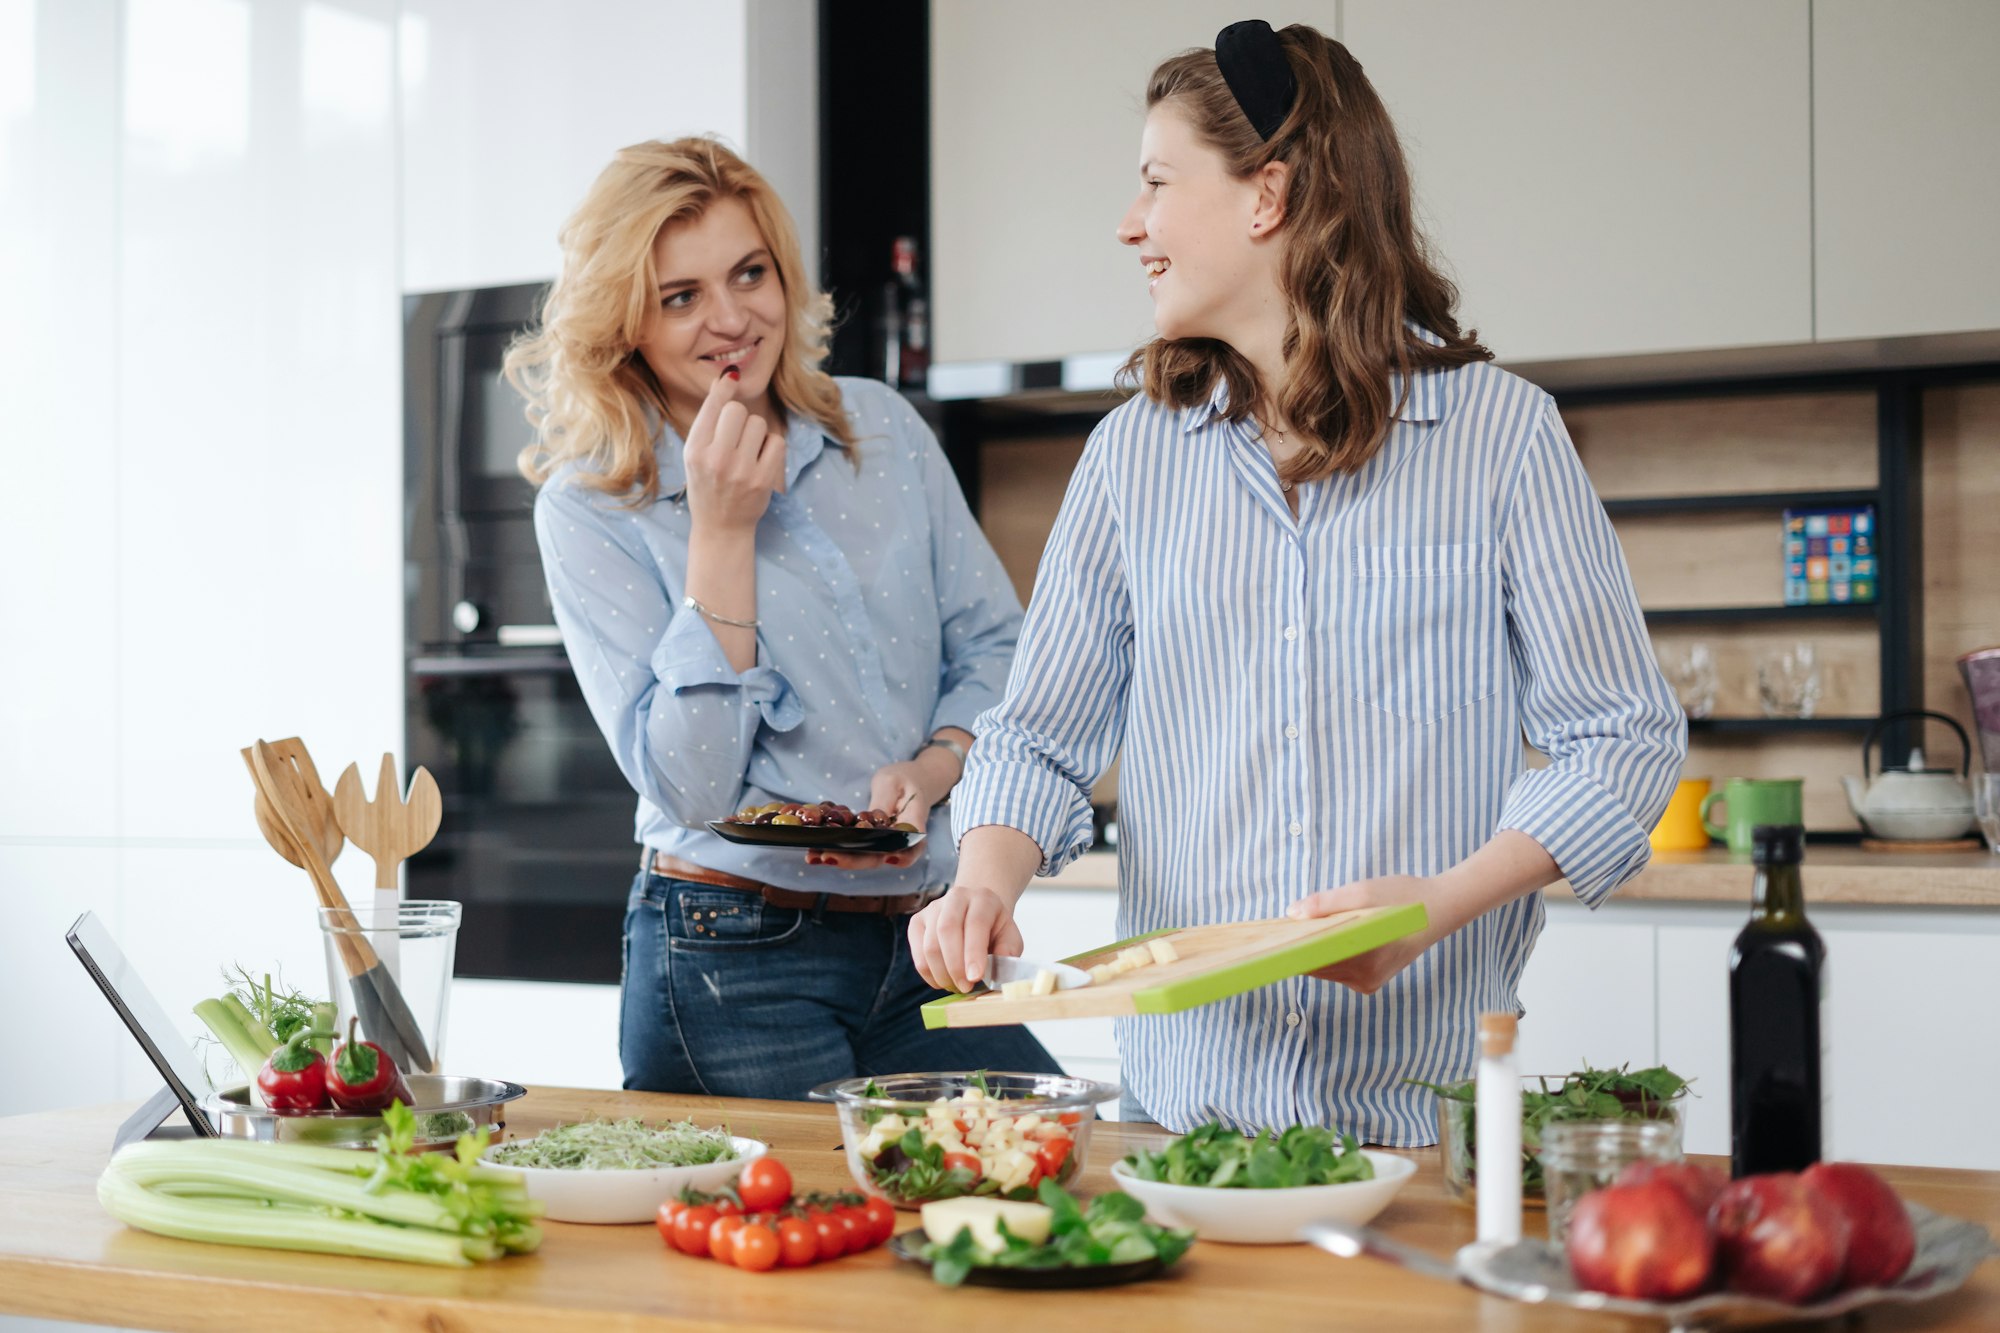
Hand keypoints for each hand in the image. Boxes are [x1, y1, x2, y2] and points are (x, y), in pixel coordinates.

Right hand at [682, 369, 782, 532]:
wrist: (720, 527)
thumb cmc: (707, 484)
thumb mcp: (696, 454)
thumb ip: (709, 420)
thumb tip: (727, 378)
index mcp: (694, 450)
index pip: (713, 407)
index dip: (725, 387)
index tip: (733, 375)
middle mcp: (715, 458)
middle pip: (738, 411)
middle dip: (740, 418)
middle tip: (735, 438)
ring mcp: (740, 470)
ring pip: (758, 424)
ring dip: (756, 433)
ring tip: (747, 452)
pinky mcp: (763, 480)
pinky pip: (776, 441)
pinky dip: (771, 447)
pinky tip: (760, 461)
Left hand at [804, 755, 948, 870]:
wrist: (910, 781)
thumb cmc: (904, 779)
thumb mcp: (892, 782)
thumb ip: (883, 802)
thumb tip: (870, 820)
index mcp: (912, 825)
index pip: (912, 847)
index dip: (903, 857)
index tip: (888, 858)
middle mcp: (898, 841)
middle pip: (879, 857)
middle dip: (853, 860)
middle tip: (827, 856)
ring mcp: (883, 844)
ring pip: (864, 858)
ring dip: (839, 859)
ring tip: (813, 857)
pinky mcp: (869, 842)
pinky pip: (854, 849)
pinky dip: (835, 850)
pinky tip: (813, 852)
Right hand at [908, 883, 1022, 992]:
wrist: (978, 913)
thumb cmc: (994, 929)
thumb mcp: (1010, 938)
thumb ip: (1007, 953)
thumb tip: (997, 973)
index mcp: (983, 898)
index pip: (975, 923)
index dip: (974, 952)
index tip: (975, 978)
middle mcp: (956, 897)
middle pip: (947, 930)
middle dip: (955, 966)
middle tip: (965, 988)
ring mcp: (933, 908)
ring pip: (930, 944)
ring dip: (942, 973)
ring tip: (956, 986)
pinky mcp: (917, 922)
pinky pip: (917, 953)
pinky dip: (928, 974)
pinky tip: (942, 980)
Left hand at [1288, 874, 1447, 994]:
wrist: (1439, 909)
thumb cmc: (1403, 896)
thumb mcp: (1363, 891)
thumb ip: (1327, 903)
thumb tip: (1292, 913)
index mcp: (1364, 958)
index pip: (1312, 959)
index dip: (1290, 947)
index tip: (1272, 935)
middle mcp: (1365, 978)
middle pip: (1316, 965)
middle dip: (1300, 946)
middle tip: (1285, 924)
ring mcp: (1368, 983)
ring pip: (1325, 968)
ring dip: (1314, 950)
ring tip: (1306, 926)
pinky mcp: (1370, 982)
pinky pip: (1337, 970)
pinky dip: (1328, 954)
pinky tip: (1327, 935)